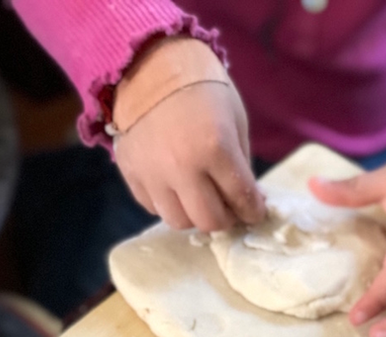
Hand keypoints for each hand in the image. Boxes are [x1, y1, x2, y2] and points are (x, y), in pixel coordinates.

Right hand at [113, 37, 264, 231]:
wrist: (149, 65)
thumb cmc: (202, 88)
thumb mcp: (234, 120)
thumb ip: (241, 164)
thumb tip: (247, 201)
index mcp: (216, 148)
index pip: (241, 199)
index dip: (252, 211)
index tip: (254, 211)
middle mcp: (182, 166)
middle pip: (209, 222)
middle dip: (225, 219)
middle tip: (228, 208)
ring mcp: (153, 173)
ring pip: (178, 221)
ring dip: (194, 214)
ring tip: (200, 197)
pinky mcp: (131, 174)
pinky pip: (153, 207)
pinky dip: (168, 203)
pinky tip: (175, 185)